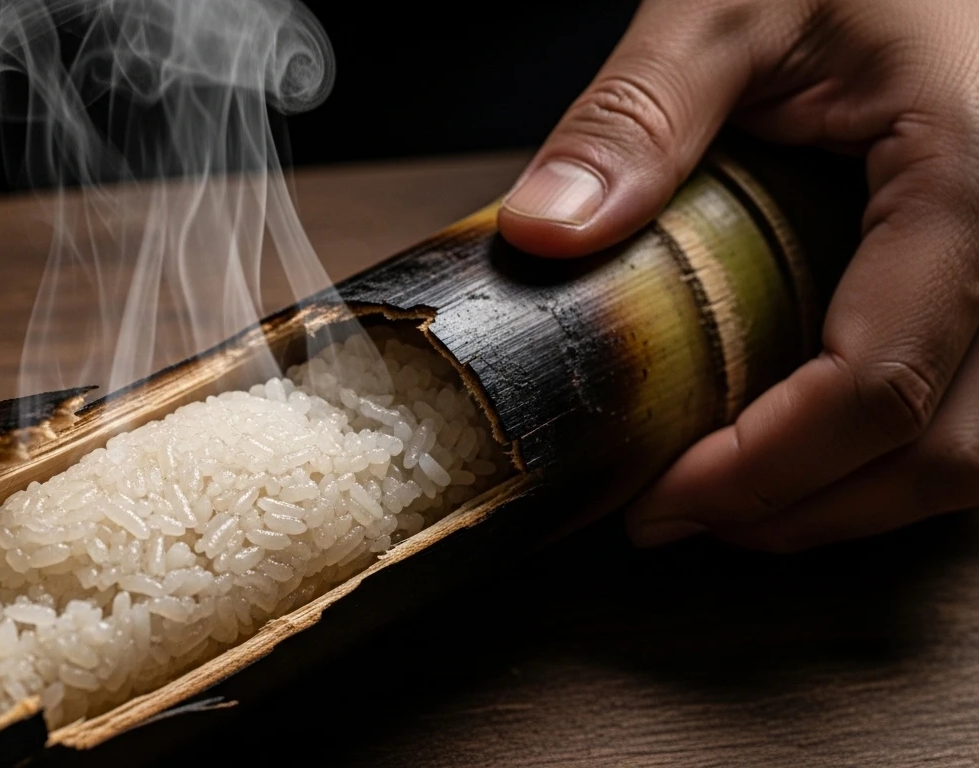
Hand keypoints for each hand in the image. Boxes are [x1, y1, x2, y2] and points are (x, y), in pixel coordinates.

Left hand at [497, 0, 978, 551]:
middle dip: (808, 508)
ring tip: (731, 497)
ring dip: (856, 497)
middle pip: (947, 450)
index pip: (879, 385)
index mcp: (974, 177)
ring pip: (978, 449)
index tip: (660, 500)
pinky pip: (977, 404)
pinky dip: (890, 449)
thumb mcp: (728, 6)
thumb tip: (546, 232)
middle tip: (677, 517)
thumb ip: (638, 115)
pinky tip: (802, 442)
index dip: (766, 470)